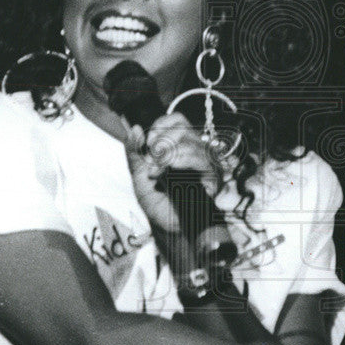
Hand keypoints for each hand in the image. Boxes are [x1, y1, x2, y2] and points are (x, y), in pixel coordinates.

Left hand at [124, 112, 218, 233]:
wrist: (165, 224)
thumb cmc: (156, 200)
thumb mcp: (138, 172)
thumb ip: (133, 150)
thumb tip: (135, 128)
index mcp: (178, 145)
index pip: (177, 120)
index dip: (160, 126)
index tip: (147, 143)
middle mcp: (193, 150)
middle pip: (183, 129)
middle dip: (161, 144)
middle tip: (152, 162)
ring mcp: (204, 162)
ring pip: (190, 143)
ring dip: (168, 156)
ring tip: (157, 173)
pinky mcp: (211, 176)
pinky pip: (201, 159)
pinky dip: (183, 160)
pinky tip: (172, 167)